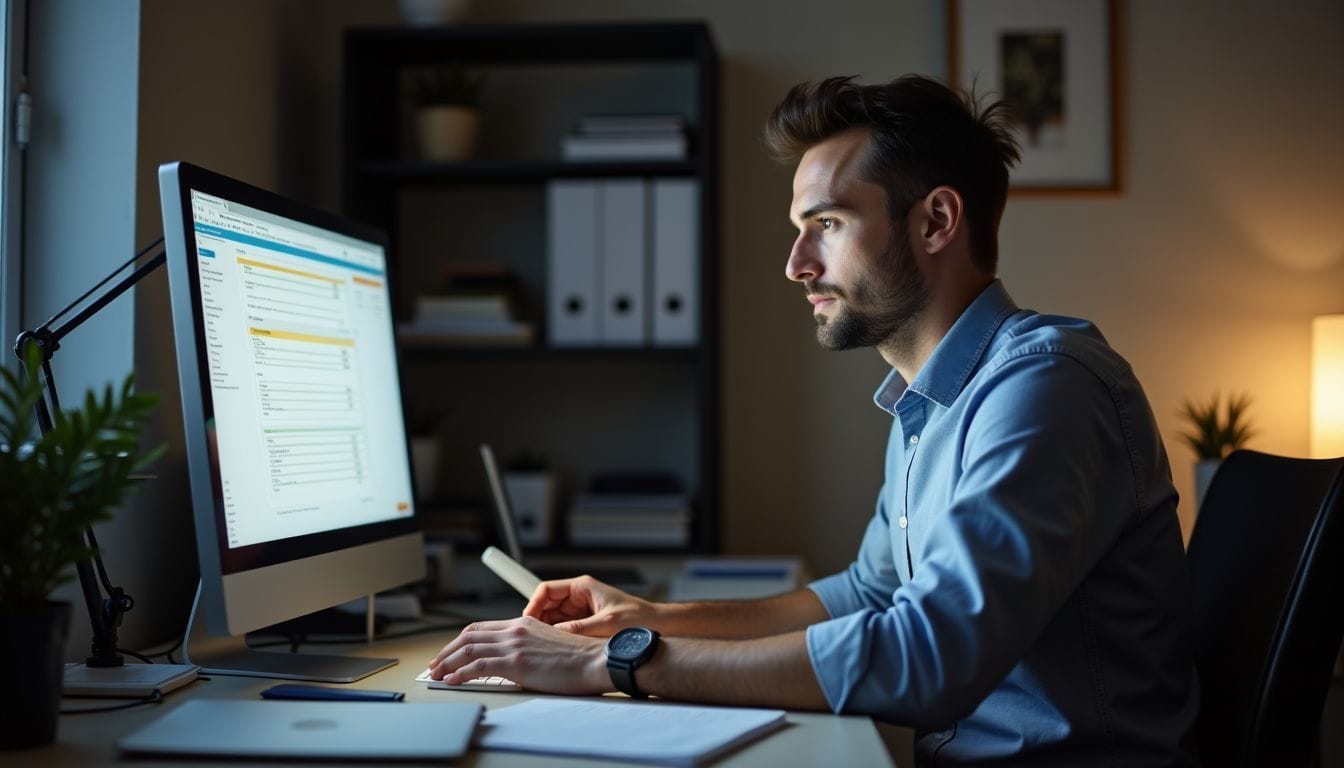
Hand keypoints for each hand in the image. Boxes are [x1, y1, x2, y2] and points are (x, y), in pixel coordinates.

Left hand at [427, 616, 608, 694]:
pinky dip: (459, 673)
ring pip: (468, 649)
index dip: (461, 640)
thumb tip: (514, 662)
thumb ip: (529, 647)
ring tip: (437, 674)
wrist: (596, 660)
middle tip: (436, 663)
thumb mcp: (549, 643)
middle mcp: (515, 629)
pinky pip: (477, 666)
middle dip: (447, 650)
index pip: (482, 627)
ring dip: (447, 663)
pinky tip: (451, 681)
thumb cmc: (580, 658)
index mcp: (524, 623)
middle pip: (469, 635)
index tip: (451, 651)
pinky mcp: (515, 662)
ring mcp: (514, 644)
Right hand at [523, 576, 653, 636]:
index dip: (533, 604)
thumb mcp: (605, 624)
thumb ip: (577, 629)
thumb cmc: (639, 620)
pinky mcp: (586, 624)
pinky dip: (557, 638)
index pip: (547, 590)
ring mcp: (582, 611)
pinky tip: (555, 650)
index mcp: (583, 587)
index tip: (527, 621)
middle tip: (530, 639)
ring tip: (540, 647)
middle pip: (547, 605)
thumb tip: (552, 634)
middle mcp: (580, 597)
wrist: (660, 627)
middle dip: (537, 621)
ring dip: (547, 631)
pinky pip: (564, 629)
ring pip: (554, 619)